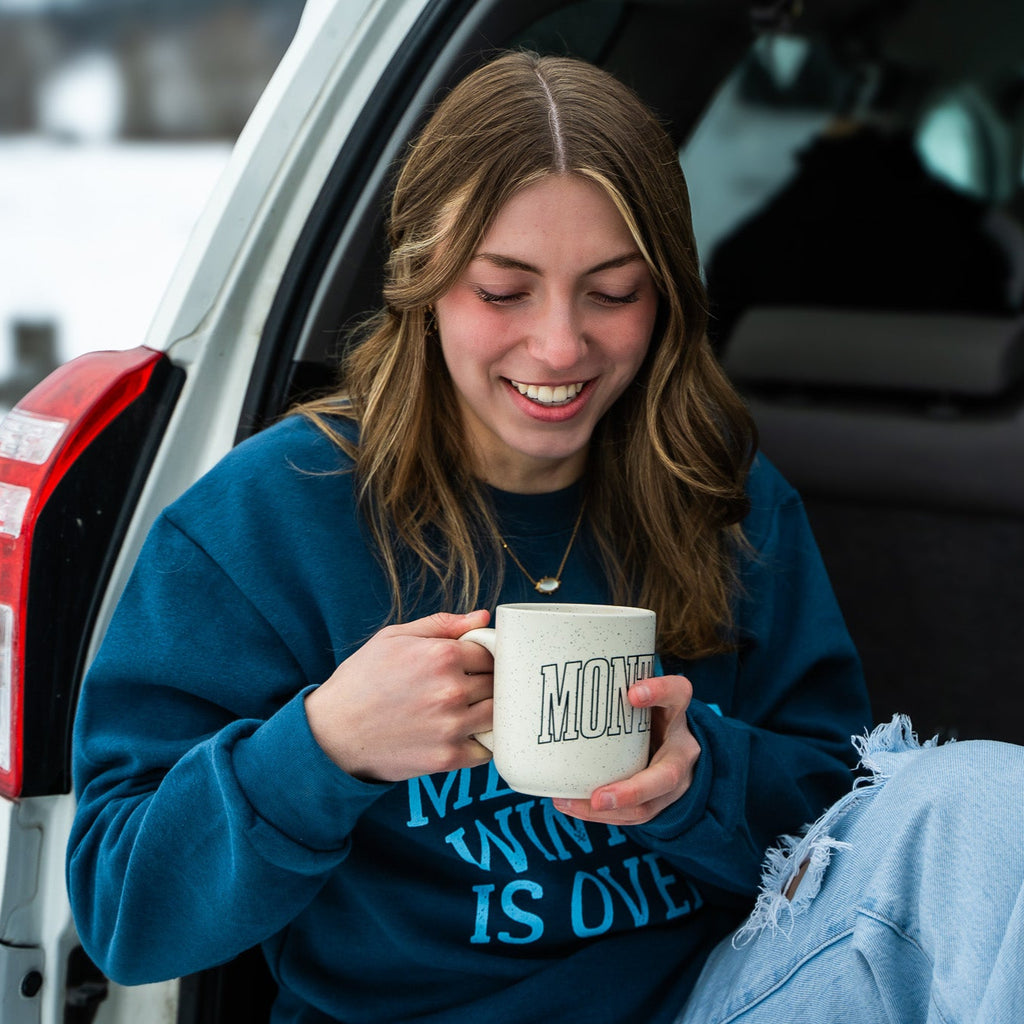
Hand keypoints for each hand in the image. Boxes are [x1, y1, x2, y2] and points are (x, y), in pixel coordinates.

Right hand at [304, 610, 494, 782]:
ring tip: (470, 709)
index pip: (491, 653)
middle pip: (499, 683)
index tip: (475, 664)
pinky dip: (482, 742)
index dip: (485, 657)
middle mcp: (451, 690)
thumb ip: (443, 625)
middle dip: (489, 683)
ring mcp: (452, 726)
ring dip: (490, 711)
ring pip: (498, 715)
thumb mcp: (394, 637)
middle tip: (471, 687)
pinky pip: (488, 750)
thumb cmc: (362, 679)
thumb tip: (483, 617)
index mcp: (442, 655)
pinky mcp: (447, 758)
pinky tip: (466, 734)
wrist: (332, 732)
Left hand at [552, 674, 699, 824]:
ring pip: (647, 806)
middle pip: (666, 776)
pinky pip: (632, 816)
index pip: (678, 694)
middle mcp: (681, 749)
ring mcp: (673, 781)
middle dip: (632, 790)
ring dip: (608, 811)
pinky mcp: (659, 801)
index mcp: (676, 712)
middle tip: (599, 796)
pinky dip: (600, 815)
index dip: (659, 692)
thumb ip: (612, 681)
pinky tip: (570, 804)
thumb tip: (556, 660)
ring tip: (569, 802)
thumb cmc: (646, 711)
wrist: (676, 742)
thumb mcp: (640, 691)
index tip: (632, 692)